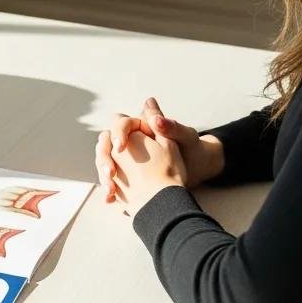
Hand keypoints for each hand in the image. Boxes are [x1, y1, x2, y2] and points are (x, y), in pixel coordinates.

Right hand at [94, 97, 223, 201]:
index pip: (120, 123)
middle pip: (106, 144)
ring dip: (104, 175)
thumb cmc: (193, 149)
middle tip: (110, 173)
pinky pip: (113, 179)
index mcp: (142, 126)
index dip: (117, 132)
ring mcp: (126, 158)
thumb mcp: (185, 136)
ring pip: (106, 162)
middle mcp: (131, 140)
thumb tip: (150, 103)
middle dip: (104, 158)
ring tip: (111, 190)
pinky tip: (111, 199)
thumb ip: (169, 125)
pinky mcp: (127, 174)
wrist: (198, 171)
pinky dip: (111, 188)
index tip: (121, 146)